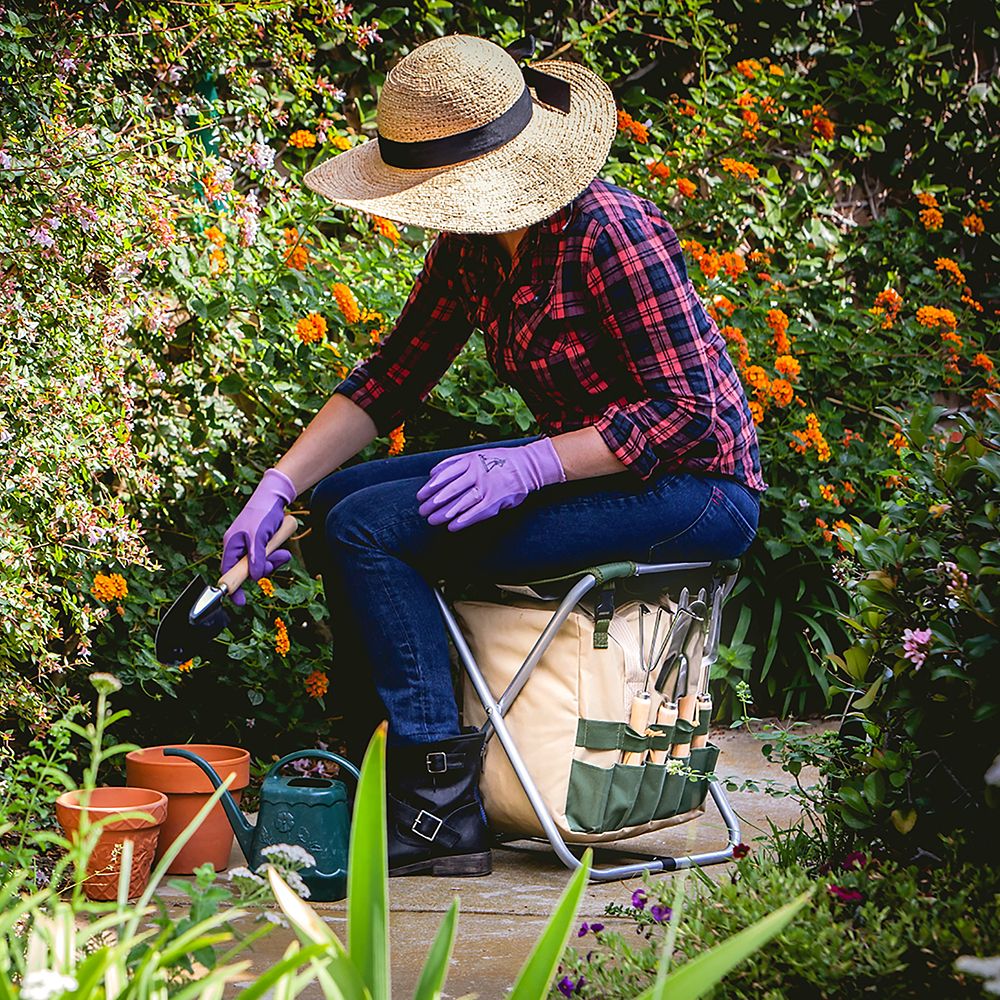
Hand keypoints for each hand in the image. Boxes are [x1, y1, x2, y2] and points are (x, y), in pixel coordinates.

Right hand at [221, 468, 296, 604]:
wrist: (276, 497)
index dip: (233, 587)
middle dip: (264, 569)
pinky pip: (268, 557)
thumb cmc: (263, 513)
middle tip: (276, 560)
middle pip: (248, 571)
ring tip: (282, 552)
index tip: (240, 601)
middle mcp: (239, 546)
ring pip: (261, 565)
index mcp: (232, 544)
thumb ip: (257, 558)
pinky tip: (283, 548)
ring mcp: (250, 545)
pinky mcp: (261, 543)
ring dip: (273, 561)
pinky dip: (276, 555)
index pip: (228, 571)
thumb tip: (256, 577)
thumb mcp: (259, 537)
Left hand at [416, 438, 564, 531]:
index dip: (431, 487)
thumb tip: (433, 473)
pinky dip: (463, 520)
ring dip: (444, 513)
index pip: (445, 475)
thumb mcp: (476, 455)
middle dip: (434, 502)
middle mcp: (477, 473)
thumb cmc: (498, 461)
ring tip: (432, 520)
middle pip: (450, 490)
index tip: (421, 496)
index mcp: (471, 460)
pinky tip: (452, 526)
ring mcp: (487, 487)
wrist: (527, 466)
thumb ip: (455, 463)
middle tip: (423, 511)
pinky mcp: (495, 501)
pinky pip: (476, 513)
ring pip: (461, 502)